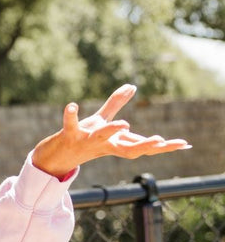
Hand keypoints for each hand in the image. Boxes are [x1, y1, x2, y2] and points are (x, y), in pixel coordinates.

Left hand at [32, 84, 191, 179]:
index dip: (163, 146)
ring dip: (111, 131)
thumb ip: (116, 103)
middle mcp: (104, 145)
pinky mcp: (70, 135)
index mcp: (116, 143)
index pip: (143, 146)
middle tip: (161, 141)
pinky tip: (71, 105)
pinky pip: (71, 124)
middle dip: (144, 145)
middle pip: (127, 149)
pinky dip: (70, 115)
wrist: (57, 155)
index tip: (184, 144)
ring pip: (101, 137)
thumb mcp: (102, 119)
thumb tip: (132, 85)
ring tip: (124, 123)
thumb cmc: (84, 137)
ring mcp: (87, 141)